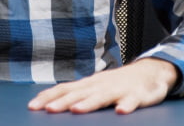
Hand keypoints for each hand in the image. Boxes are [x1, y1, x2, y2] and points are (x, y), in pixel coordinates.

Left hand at [28, 57, 178, 114]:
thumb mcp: (95, 86)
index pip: (65, 89)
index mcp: (89, 84)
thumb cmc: (118, 82)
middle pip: (80, 93)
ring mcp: (119, 89)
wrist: (151, 71)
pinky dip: (126, 105)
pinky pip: (132, 101)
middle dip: (63, 102)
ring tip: (76, 110)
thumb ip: (76, 94)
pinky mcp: (137, 95)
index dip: (48, 97)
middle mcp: (101, 85)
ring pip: (102, 96)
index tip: (32, 106)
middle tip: (48, 110)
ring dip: (89, 103)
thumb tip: (49, 102)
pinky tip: (121, 112)